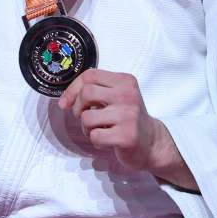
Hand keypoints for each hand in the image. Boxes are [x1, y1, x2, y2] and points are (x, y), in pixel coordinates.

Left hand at [58, 69, 192, 187]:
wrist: (152, 142)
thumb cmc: (128, 119)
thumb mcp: (116, 96)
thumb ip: (95, 92)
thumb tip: (64, 101)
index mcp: (125, 81)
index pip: (90, 75)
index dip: (72, 89)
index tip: (66, 102)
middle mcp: (128, 95)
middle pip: (86, 93)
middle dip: (77, 108)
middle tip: (84, 116)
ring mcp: (128, 115)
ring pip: (87, 117)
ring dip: (86, 128)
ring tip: (99, 130)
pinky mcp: (126, 136)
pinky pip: (95, 136)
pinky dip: (96, 141)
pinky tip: (108, 140)